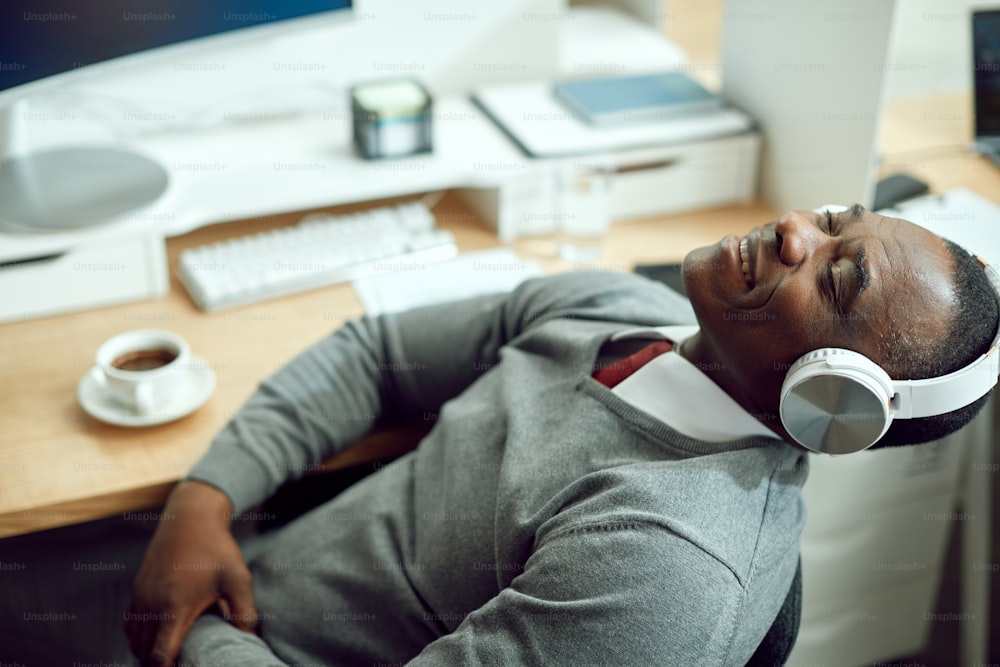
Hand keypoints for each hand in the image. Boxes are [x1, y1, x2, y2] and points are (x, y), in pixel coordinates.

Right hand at [124, 481, 258, 666]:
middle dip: (158, 665)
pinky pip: (129, 625)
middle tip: (183, 663)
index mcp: (174, 608)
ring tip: (171, 656)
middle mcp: (151, 606)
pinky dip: (139, 637)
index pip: (159, 656)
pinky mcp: (137, 590)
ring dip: (147, 652)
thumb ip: (245, 612)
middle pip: (143, 653)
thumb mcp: (237, 579)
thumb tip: (250, 639)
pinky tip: (158, 637)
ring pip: (134, 641)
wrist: (190, 517)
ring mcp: (140, 598)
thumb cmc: (216, 548)